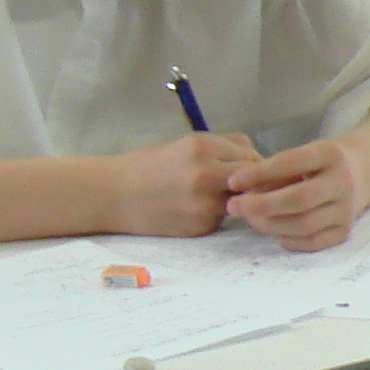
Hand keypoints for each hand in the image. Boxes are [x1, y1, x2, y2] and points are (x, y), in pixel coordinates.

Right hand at [106, 133, 262, 237]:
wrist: (113, 195)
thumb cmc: (148, 165)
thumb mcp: (184, 143)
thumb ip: (223, 146)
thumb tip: (255, 154)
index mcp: (201, 147)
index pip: (250, 155)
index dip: (251, 162)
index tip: (244, 167)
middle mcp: (206, 175)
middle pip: (252, 179)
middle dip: (249, 182)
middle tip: (235, 183)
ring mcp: (205, 203)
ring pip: (241, 200)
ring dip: (235, 199)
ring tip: (210, 194)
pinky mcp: (201, 226)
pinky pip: (223, 218)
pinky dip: (217, 213)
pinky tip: (195, 208)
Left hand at [226, 139, 367, 251]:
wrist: (362, 173)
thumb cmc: (320, 163)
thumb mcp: (303, 154)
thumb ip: (274, 170)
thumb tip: (240, 190)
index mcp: (331, 154)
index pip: (290, 163)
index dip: (258, 173)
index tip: (233, 181)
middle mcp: (343, 182)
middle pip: (298, 199)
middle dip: (261, 205)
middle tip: (234, 206)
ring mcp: (347, 209)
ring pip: (304, 224)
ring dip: (270, 224)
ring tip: (251, 219)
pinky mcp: (345, 230)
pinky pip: (313, 242)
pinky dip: (290, 240)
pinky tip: (275, 233)